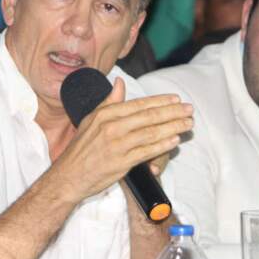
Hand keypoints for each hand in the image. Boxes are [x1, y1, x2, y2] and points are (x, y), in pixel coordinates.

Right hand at [49, 77, 192, 202]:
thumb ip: (109, 102)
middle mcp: (111, 127)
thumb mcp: (91, 119)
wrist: (68, 176)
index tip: (176, 99)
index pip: (139, 104)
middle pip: (149, 117)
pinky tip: (175, 140)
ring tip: (188, 123)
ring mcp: (117, 145)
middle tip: (190, 109)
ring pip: (151, 133)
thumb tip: (119, 82)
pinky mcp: (121, 162)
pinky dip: (162, 145)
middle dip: (172, 112)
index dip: (160, 101)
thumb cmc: (80, 149)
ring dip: (173, 127)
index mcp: (105, 114)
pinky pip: (146, 151)